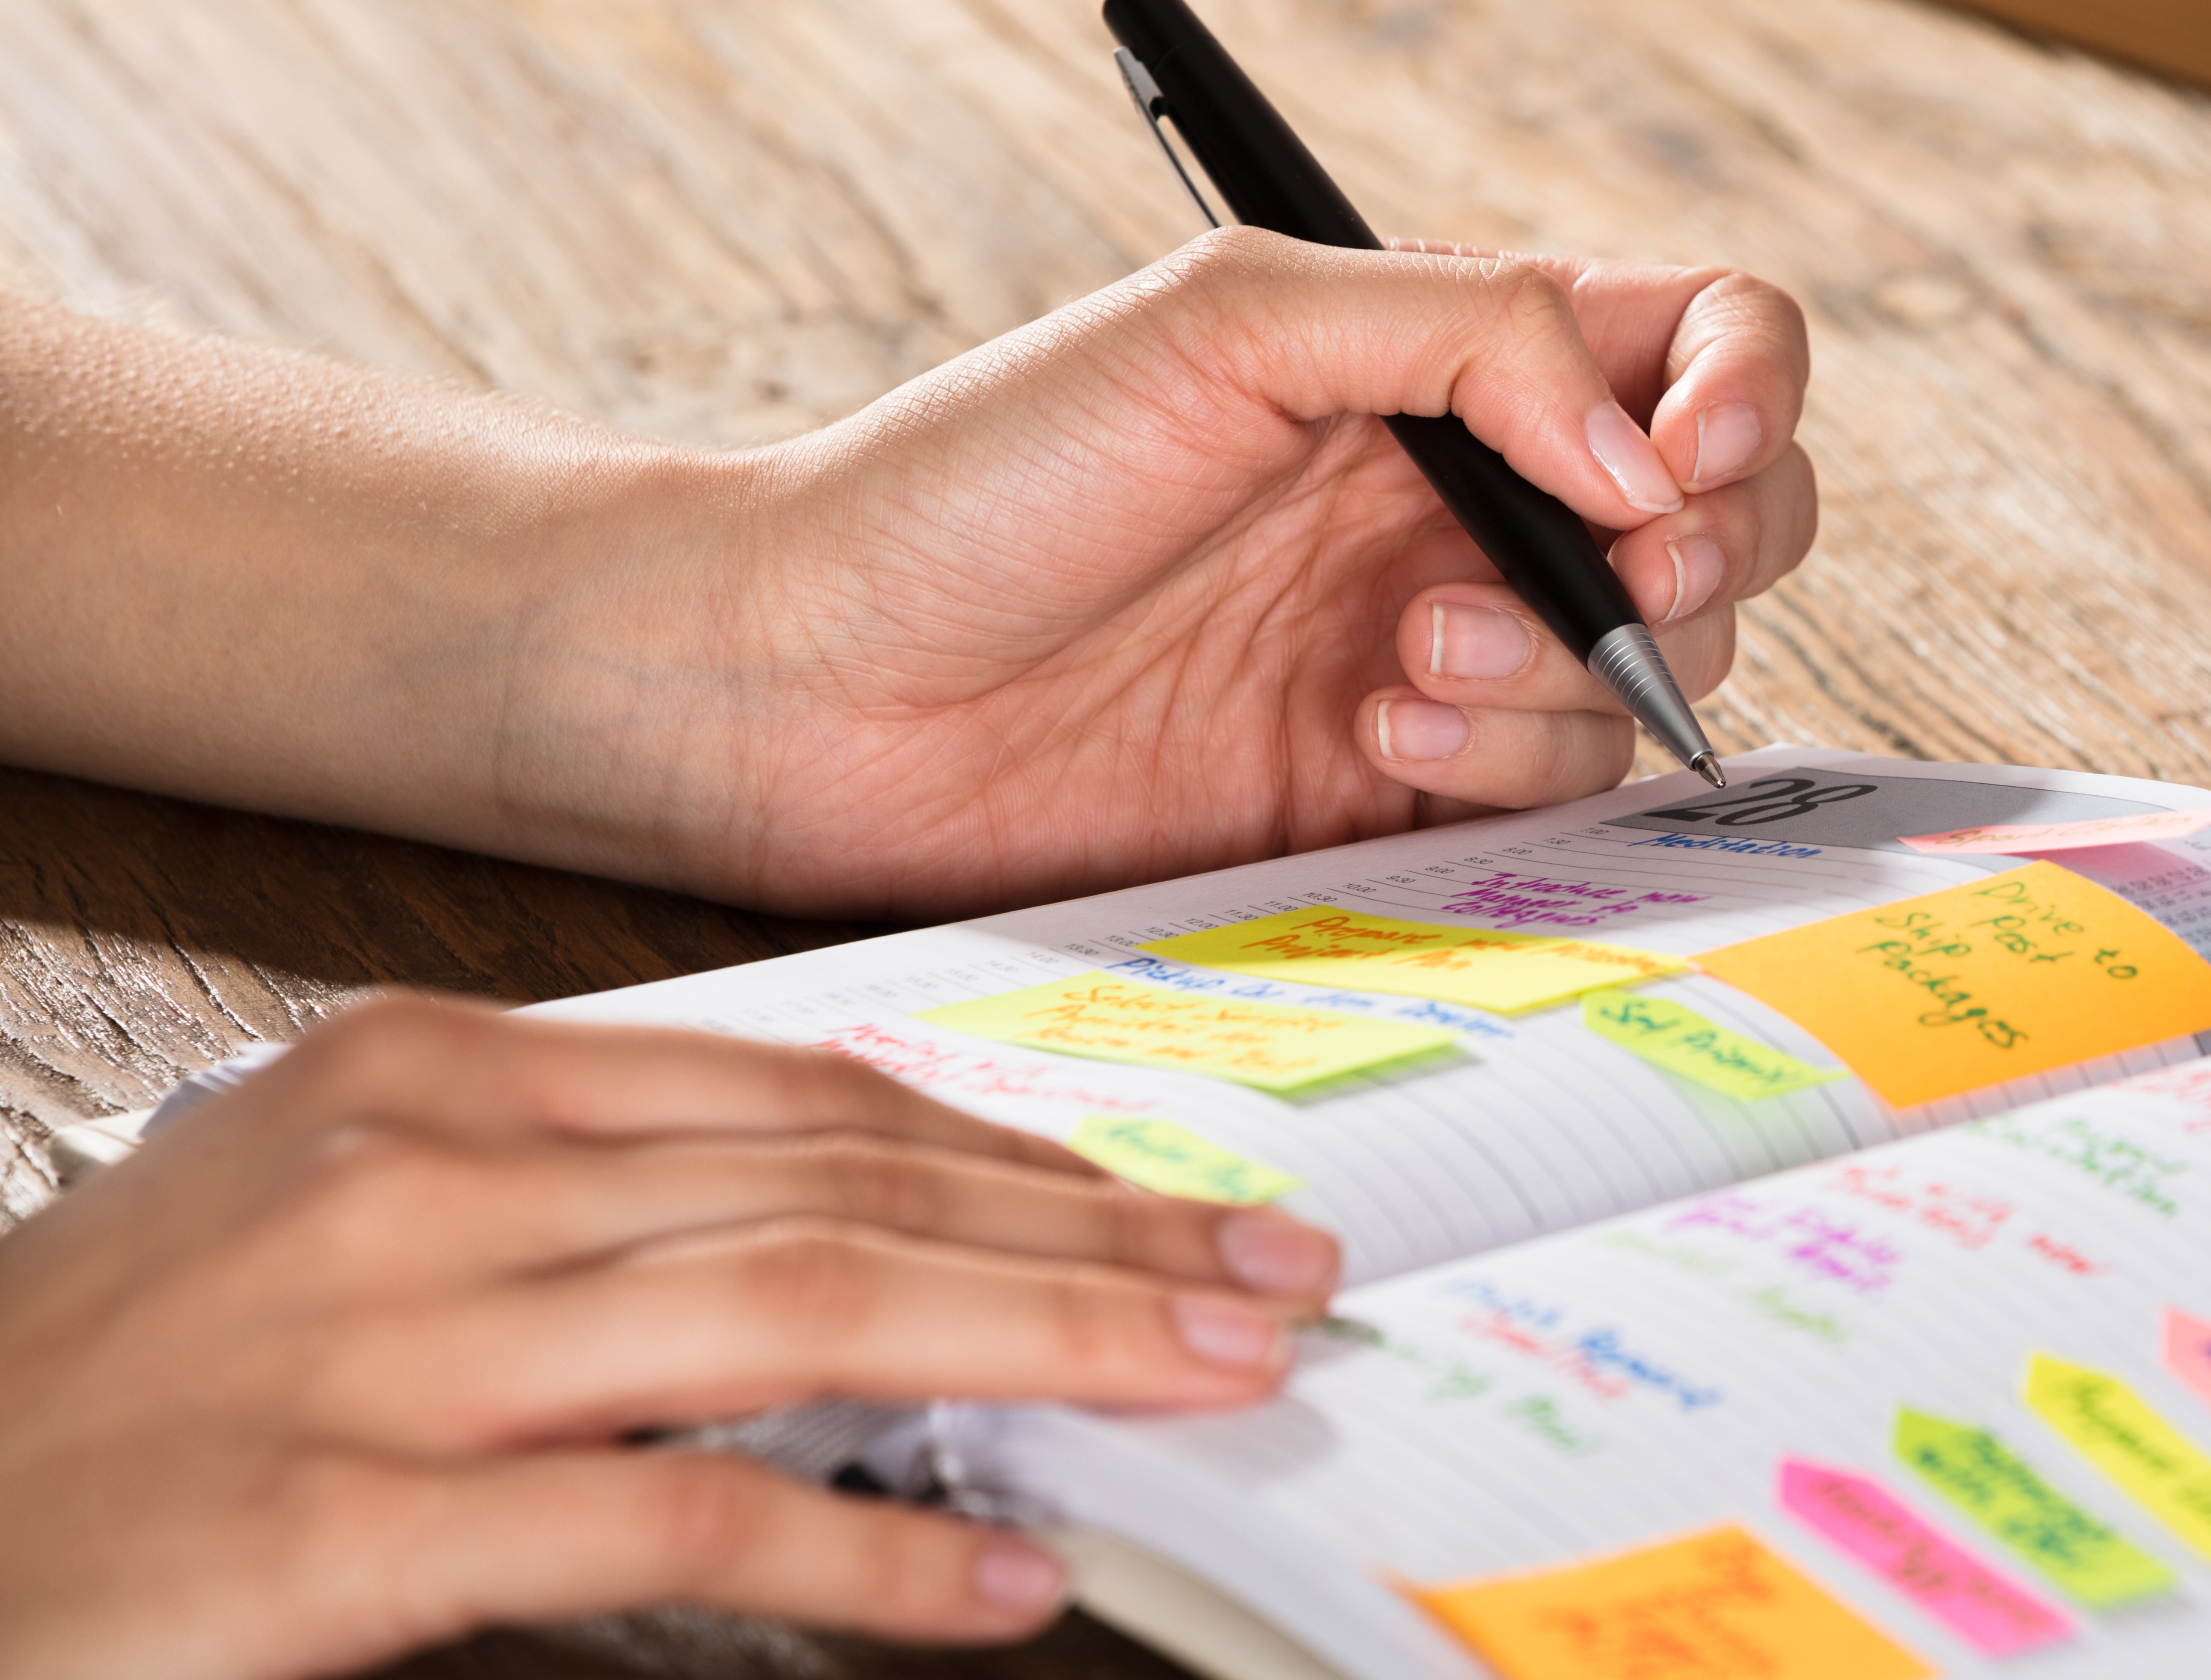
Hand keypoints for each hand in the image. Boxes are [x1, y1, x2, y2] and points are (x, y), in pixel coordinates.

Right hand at [0, 996, 1343, 1679]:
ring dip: (1047, 1346)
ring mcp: (381, 1347)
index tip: (1167, 1200)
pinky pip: (679, 1521)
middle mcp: (419, 1180)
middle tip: (1265, 1276)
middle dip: (1092, 1238)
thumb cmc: (125, 1383)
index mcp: (429, 1085)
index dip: (1015, 1153)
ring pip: (806, 1314)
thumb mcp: (345, 1227)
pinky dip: (870, 1558)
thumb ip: (585, 1213)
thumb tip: (843, 1235)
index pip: (803, 1101)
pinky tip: (999, 1584)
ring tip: (1210, 1377)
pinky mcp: (348, 1522)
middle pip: (844, 1191)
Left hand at [528, 232, 1816, 915]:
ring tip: (1408, 654)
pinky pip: (1562, 789)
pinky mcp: (1406, 786)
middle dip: (1704, 549)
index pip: (1699, 340)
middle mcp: (1469, 499)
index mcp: (1446, 360)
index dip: (1745, 393)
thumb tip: (1644, 456)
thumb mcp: (1226, 322)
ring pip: (1658, 667)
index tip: (1679, 461)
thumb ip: (1470, 335)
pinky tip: (1377, 724)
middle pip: (1732, 517)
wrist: (827, 688)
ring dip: (1570, 662)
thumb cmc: (984, 478)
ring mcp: (1450, 645)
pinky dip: (1506, 756)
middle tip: (1613, 570)